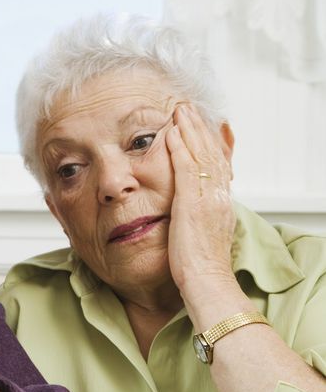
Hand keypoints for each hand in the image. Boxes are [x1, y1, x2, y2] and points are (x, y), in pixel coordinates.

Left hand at [165, 103, 236, 301]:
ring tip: (180, 111)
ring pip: (201, 155)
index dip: (208, 143)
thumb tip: (188, 215)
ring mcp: (208, 198)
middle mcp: (219, 197)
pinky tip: (170, 135)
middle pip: (211, 153)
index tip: (197, 126)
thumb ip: (196, 220)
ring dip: (190, 130)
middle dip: (199, 129)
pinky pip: (188, 169)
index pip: (217, 165)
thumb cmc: (198, 270)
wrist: (205, 283)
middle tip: (188, 108)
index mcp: (221, 204)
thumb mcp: (200, 237)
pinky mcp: (193, 203)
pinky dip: (180, 149)